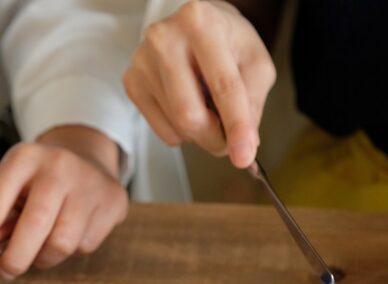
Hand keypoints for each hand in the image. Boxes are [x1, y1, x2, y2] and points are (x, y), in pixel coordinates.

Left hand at [0, 125, 127, 278]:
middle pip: (35, 226)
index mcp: (25, 159)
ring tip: (43, 243)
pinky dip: (72, 249)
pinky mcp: (113, 203)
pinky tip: (72, 230)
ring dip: (46, 256)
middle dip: (16, 258)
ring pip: (62, 244)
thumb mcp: (11, 185)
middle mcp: (59, 167)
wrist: (87, 157)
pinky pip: (86, 246)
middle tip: (7, 268)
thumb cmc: (40, 178)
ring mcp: (90, 184)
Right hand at [122, 0, 274, 168]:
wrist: (195, 25)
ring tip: (209, 108)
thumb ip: (253, 102)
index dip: (236, 126)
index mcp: (201, 23)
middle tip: (229, 141)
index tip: (244, 156)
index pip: (223, 86)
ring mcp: (143, 61)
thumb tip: (244, 144)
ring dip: (201, 133)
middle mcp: (165, 39)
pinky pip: (163, 130)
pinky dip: (183, 131)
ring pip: (176, 126)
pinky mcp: (132, 81)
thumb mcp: (255, 62)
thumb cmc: (226, 40)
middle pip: (189, 114)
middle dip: (215, 138)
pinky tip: (189, 105)